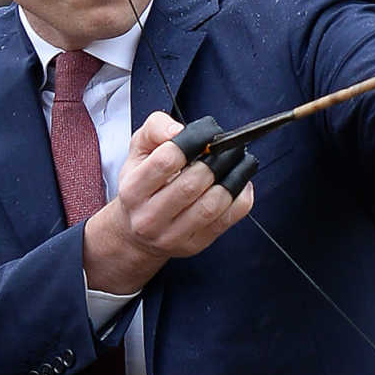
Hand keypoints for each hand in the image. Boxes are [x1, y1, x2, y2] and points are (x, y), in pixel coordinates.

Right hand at [83, 112, 253, 293]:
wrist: (136, 233)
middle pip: (192, 184)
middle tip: (231, 147)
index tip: (210, 133)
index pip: (165, 161)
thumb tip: (178, 131)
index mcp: (133, 189)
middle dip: (218, 161)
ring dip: (234, 179)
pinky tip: (241, 183)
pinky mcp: (194, 245)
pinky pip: (225, 221)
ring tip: (240, 162)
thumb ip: (155, 130)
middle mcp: (149, 217)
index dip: (194, 142)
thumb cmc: (141, 185)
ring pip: (211, 206)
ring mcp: (172, 235)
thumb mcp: (138, 152)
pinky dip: (240, 199)